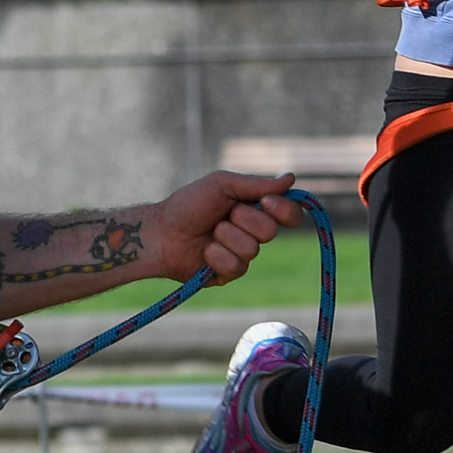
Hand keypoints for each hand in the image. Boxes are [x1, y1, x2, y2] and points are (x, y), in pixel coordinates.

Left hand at [150, 172, 303, 284]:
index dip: (284, 210)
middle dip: (244, 220)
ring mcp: (242, 255)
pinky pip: (237, 267)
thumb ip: (257, 184)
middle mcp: (252, 233)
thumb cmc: (188, 205)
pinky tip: (204, 251)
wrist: (161, 232)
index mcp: (255, 210)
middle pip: (271, 231)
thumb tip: (292, 178)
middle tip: (223, 216)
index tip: (266, 202)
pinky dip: (216, 255)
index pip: (289, 215)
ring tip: (209, 233)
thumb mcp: (222, 185)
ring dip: (226, 236)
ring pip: (252, 249)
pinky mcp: (229, 274)